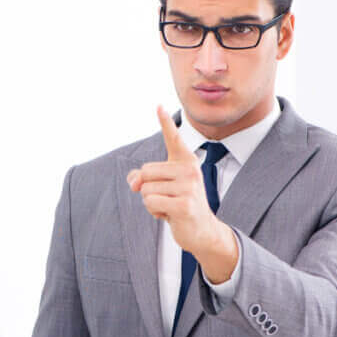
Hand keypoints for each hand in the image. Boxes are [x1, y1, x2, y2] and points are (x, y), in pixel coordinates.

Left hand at [126, 106, 236, 282]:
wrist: (202, 230)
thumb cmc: (179, 204)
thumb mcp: (160, 188)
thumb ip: (143, 179)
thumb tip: (134, 181)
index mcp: (186, 162)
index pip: (174, 138)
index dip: (165, 122)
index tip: (159, 106)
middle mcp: (190, 170)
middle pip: (145, 171)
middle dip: (148, 188)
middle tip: (167, 198)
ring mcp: (189, 187)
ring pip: (146, 189)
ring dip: (151, 202)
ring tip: (169, 206)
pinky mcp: (184, 204)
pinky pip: (150, 202)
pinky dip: (154, 211)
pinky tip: (170, 215)